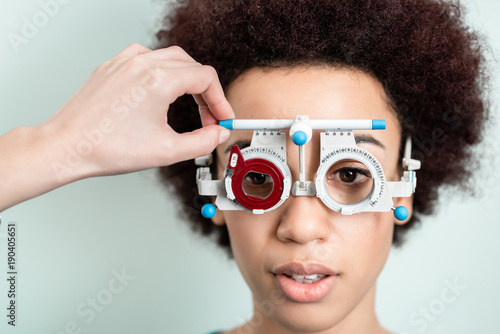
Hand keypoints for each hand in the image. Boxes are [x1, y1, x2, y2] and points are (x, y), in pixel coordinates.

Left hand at [0, 44, 233, 210]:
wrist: (68, 146)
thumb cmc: (108, 148)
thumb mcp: (167, 151)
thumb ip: (202, 142)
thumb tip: (218, 135)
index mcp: (158, 80)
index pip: (206, 78)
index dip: (221, 100)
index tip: (222, 118)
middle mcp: (142, 63)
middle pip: (192, 66)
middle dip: (206, 92)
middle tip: (209, 117)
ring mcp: (124, 62)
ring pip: (170, 58)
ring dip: (186, 79)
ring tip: (189, 103)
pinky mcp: (111, 67)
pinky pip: (146, 59)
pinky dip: (162, 72)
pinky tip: (161, 89)